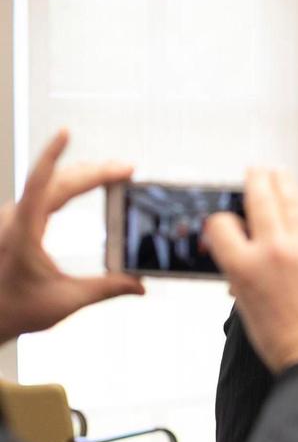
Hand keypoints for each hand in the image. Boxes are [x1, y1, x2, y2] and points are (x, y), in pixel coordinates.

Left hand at [0, 129, 143, 343]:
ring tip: (114, 173)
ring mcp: (13, 219)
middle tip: (126, 168)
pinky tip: (87, 183)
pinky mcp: (16, 223)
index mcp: (21, 233)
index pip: (39, 185)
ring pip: (49, 185)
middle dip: (93, 171)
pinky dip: (70, 186)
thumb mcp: (65, 301)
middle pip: (56, 182)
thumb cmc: (14, 308)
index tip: (66, 133)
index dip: (53, 156)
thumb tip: (139, 285)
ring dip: (83, 175)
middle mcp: (14, 220)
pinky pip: (43, 194)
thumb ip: (106, 289)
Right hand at [206, 168, 297, 382]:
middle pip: (260, 195)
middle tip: (257, 172)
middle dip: (256, 179)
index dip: (222, 220)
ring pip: (292, 201)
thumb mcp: (248, 306)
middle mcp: (274, 250)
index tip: (228, 218)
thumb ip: (245, 273)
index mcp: (243, 267)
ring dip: (283, 185)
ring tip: (279, 177)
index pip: (221, 223)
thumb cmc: (285, 342)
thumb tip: (243, 254)